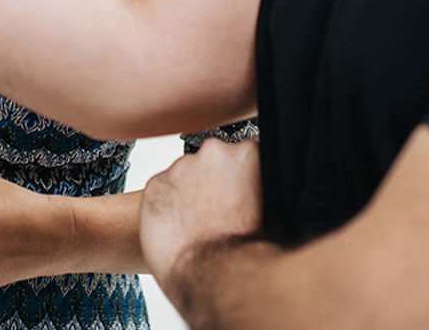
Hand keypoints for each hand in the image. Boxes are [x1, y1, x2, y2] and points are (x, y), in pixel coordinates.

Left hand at [140, 138, 261, 288]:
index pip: (243, 155)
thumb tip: (258, 188)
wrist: (213, 275)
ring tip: (199, 226)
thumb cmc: (246, 251)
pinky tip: (179, 229)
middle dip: (214, 181)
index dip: (241, 177)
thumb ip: (261, 187)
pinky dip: (167, 206)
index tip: (239, 194)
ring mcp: (181, 167)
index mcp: (248, 154)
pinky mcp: (154, 185)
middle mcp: (213, 152)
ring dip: (189, 194)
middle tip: (218, 212)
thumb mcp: (274, 210)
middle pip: (212, 161)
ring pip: (185, 175)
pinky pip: (160, 191)